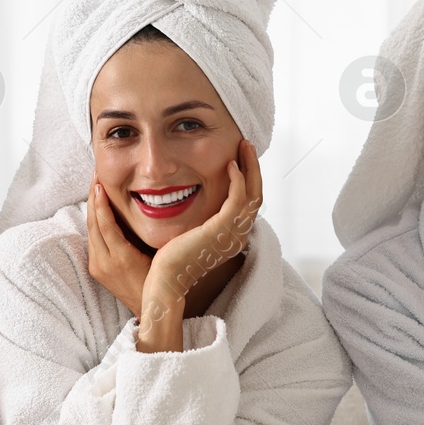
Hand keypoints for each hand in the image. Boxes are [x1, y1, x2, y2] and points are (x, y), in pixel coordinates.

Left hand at [86, 179, 152, 317]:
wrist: (151, 309)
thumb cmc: (162, 279)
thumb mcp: (158, 254)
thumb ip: (148, 234)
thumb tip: (148, 205)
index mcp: (121, 258)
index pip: (105, 223)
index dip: (101, 201)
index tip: (100, 182)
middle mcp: (105, 263)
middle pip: (93, 224)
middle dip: (93, 199)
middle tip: (95, 176)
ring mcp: (98, 267)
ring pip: (90, 231)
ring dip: (92, 209)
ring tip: (95, 187)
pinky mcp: (96, 270)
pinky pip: (93, 241)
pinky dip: (94, 223)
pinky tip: (97, 210)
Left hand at [142, 139, 262, 322]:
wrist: (166, 280)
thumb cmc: (172, 259)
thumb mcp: (193, 234)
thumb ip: (202, 219)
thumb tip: (197, 201)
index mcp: (234, 236)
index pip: (250, 202)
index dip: (249, 178)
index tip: (241, 157)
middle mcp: (239, 235)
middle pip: (257, 195)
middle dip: (253, 167)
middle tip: (247, 144)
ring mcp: (232, 233)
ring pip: (253, 193)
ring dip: (249, 167)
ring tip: (243, 147)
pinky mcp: (221, 229)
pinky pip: (237, 198)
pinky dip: (237, 179)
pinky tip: (229, 165)